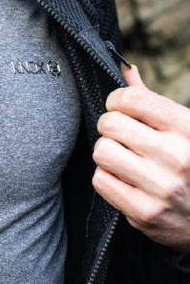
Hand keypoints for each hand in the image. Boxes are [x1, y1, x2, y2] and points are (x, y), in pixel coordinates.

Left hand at [93, 65, 189, 252]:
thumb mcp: (184, 129)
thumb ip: (152, 101)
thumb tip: (125, 70)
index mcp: (188, 129)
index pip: (132, 99)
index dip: (117, 100)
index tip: (121, 109)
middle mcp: (176, 156)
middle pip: (110, 123)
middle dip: (110, 127)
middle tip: (120, 136)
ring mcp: (160, 187)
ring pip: (101, 152)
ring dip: (107, 153)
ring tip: (123, 158)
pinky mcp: (144, 213)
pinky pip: (101, 181)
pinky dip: (107, 178)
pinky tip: (124, 180)